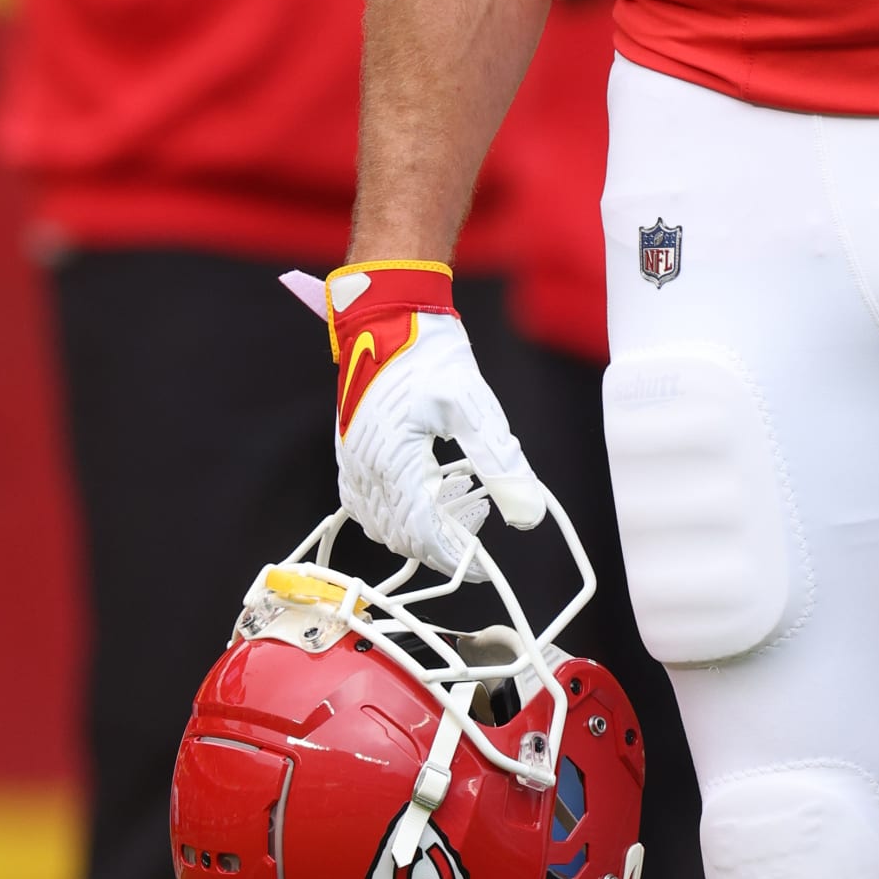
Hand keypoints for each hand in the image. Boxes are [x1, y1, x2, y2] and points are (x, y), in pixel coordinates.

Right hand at [282, 262, 542, 575]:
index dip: (456, 556)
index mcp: (393, 461)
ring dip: (419, 527)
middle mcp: (364, 468)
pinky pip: (365, 501)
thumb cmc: (426, 350)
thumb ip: (501, 462)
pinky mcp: (349, 449)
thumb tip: (529, 510)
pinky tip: (428, 490)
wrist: (387, 312)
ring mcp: (351, 459)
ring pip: (380, 523)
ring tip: (460, 502)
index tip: (483, 566)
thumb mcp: (474, 405)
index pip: (424, 533)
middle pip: (401, 534)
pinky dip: (396, 510)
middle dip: (441, 541)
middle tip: (479, 523)